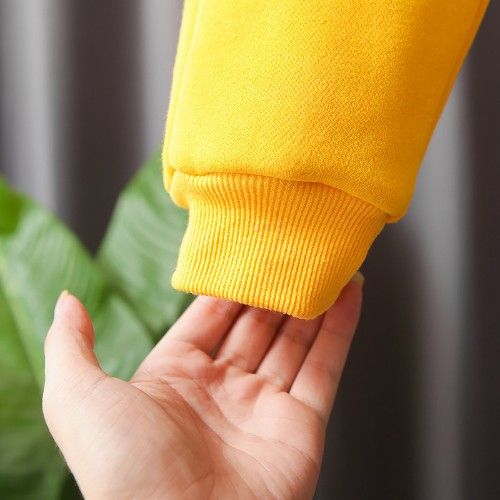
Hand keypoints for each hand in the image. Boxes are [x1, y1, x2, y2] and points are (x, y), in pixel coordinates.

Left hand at [43, 276, 363, 499]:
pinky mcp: (302, 425)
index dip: (229, 284)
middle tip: (291, 251)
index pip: (209, 315)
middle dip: (273, 288)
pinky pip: (325, 367)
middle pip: (256, 324)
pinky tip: (349, 293)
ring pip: (294, 340)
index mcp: (175, 377)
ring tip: (324, 264)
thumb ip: (71, 345)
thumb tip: (68, 300)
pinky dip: (341, 328)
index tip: (247, 250)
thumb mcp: (77, 397)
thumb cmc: (122, 473)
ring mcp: (264, 407)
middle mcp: (222, 390)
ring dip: (312, 302)